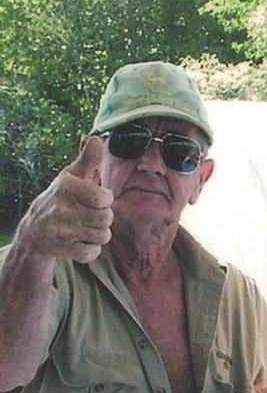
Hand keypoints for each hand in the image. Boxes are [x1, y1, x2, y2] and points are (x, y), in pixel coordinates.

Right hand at [19, 136, 113, 264]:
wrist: (35, 230)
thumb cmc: (60, 199)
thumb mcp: (71, 177)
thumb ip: (87, 160)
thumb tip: (98, 139)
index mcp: (67, 187)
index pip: (104, 198)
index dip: (105, 200)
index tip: (97, 199)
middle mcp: (63, 208)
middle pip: (106, 218)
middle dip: (103, 218)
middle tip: (91, 215)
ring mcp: (62, 230)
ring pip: (103, 236)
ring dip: (98, 234)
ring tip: (86, 228)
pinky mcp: (63, 249)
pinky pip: (92, 253)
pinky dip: (91, 249)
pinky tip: (81, 241)